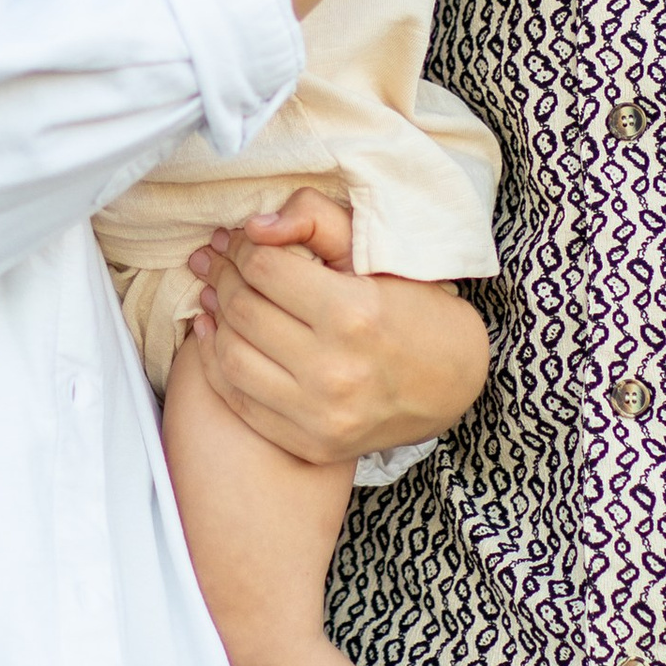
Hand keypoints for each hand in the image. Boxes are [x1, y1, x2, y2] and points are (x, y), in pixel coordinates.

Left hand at [188, 192, 491, 465]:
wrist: (452, 383)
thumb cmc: (413, 308)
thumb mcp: (377, 253)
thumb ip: (317, 220)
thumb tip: (255, 226)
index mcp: (353, 314)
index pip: (265, 269)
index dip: (243, 248)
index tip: (240, 240)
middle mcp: (334, 371)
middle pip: (244, 311)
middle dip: (223, 277)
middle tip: (216, 260)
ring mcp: (320, 415)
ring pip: (233, 357)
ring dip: (216, 319)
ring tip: (212, 294)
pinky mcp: (311, 444)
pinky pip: (240, 402)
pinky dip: (217, 365)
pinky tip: (216, 336)